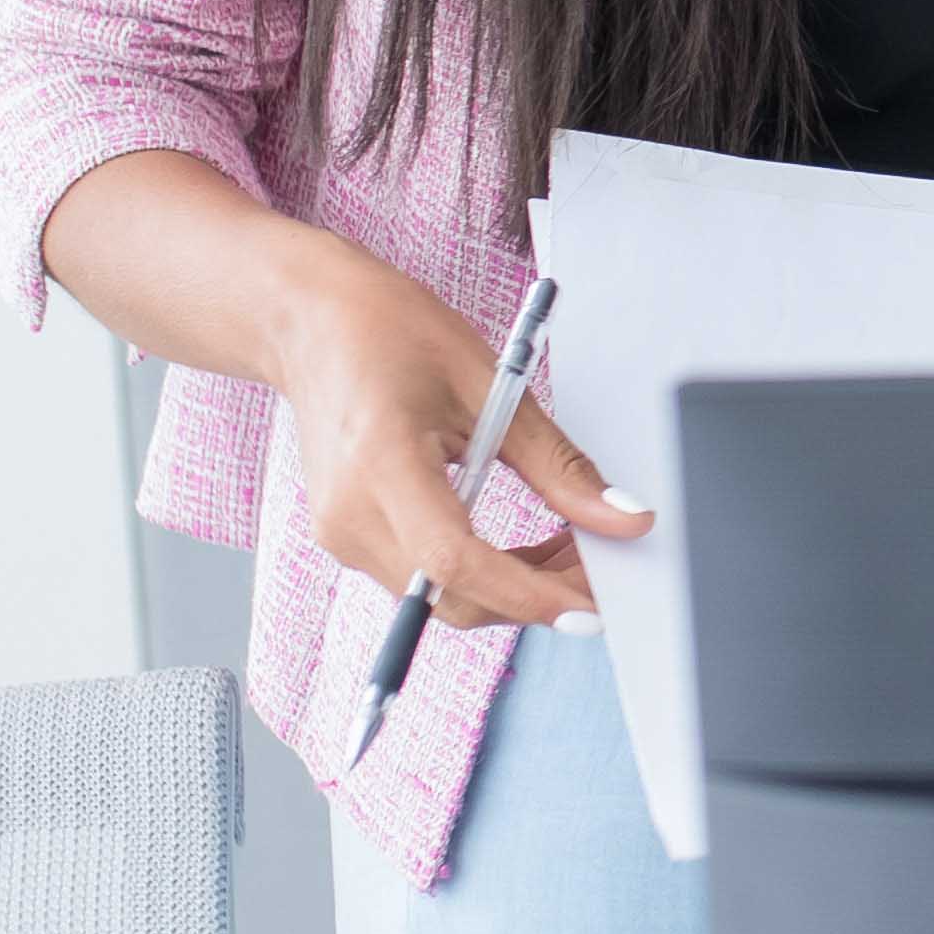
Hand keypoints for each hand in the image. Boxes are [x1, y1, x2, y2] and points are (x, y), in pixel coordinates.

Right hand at [267, 244, 645, 628]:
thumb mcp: (492, 387)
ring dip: (513, 588)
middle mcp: (349, 515)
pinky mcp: (348, 539)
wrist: (311, 325)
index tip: (588, 608)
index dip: (526, 593)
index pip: (454, 561)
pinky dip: (482, 575)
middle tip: (599, 571)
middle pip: (452, 596)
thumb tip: (623, 519)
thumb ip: (558, 464)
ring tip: (572, 548)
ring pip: (442, 598)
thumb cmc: (390, 333)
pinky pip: (424, 580)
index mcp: (380, 465)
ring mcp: (341, 534)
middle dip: (535, 597)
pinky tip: (526, 547)